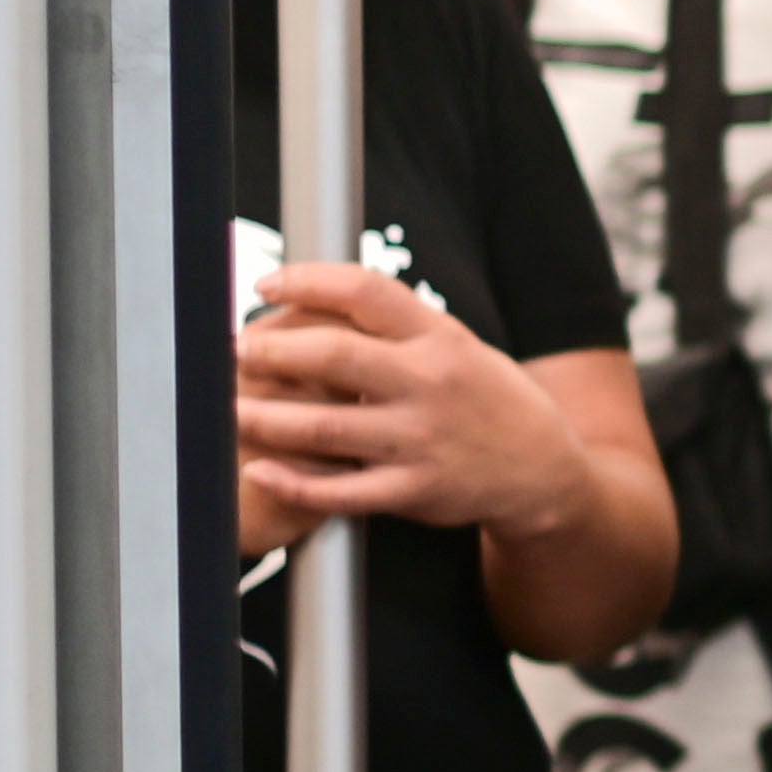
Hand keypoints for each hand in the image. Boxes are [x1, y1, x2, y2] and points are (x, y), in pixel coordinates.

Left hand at [235, 262, 594, 541]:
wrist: (544, 471)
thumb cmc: (488, 401)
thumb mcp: (458, 346)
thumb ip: (397, 325)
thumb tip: (317, 294)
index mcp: (440, 338)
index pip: (365, 290)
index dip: (306, 280)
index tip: (266, 284)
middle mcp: (431, 383)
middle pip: (332, 355)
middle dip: (267, 351)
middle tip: (231, 351)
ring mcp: (421, 439)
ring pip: (321, 426)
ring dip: (261, 418)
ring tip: (228, 410)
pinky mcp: (415, 491)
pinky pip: (339, 491)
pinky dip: (292, 482)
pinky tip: (260, 471)